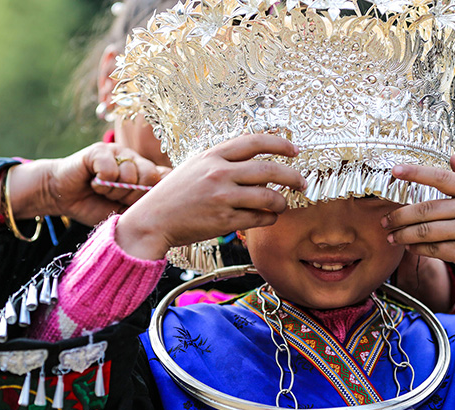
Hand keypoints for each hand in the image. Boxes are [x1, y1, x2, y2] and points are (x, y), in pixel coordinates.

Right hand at [0, 143, 169, 225]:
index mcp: (145, 173)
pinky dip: (101, 182)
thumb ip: (146, 205)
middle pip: (150, 177)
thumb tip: (170, 200)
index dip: (151, 195)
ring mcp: (119, 152)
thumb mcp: (126, 211)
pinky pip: (111, 169)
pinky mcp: (100, 149)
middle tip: (116, 197)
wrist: (62, 197)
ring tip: (102, 190)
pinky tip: (93, 182)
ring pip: (130, 174)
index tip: (134, 204)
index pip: (165, 178)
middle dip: (132, 195)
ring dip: (113, 190)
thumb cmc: (96, 205)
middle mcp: (135, 159)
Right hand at [116, 134, 305, 259]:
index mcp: (213, 156)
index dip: (280, 144)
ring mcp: (222, 197)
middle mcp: (219, 173)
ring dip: (282, 202)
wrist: (152, 220)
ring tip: (282, 204)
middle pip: (270, 170)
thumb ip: (222, 161)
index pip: (255, 142)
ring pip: (269, 197)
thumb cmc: (174, 194)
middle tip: (302, 182)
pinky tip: (268, 218)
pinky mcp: (224, 220)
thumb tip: (256, 160)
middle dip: (292, 176)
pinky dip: (269, 218)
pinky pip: (259, 219)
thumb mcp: (195, 166)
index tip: (295, 150)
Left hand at [381, 156, 454, 308]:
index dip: (416, 172)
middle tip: (385, 220)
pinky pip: (432, 249)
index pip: (441, 178)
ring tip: (391, 236)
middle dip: (399, 215)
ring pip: (424, 231)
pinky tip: (408, 247)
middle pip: (425, 209)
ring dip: (403, 234)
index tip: (395, 170)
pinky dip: (416, 248)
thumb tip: (451, 158)